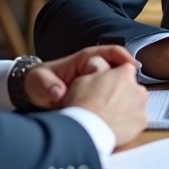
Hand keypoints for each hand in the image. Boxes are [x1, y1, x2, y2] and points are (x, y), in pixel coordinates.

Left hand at [22, 45, 138, 108]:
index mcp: (85, 60)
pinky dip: (115, 105)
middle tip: (134, 92)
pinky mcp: (95, 96)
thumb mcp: (40, 81)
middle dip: (129, 79)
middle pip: (120, 69)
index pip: (112, 52)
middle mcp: (95, 69)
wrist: (33, 94)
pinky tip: (117, 116)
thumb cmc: (38, 82)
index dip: (125, 58)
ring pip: (117, 84)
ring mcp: (96, 83)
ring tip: (128, 106)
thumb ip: (49, 85)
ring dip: (124, 93)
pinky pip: (110, 97)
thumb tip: (59, 93)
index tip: (134, 68)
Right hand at [62, 60, 148, 145]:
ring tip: (110, 116)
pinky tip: (115, 125)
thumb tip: (99, 64)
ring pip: (136, 105)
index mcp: (125, 74)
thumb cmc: (84, 103)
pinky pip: (137, 121)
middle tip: (108, 102)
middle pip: (133, 88)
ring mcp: (141, 107)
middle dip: (124, 93)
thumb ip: (98, 69)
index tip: (108, 84)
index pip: (126, 69)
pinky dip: (129, 123)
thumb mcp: (84, 78)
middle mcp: (138, 89)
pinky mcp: (142, 124)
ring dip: (127, 108)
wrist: (88, 129)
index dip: (116, 77)